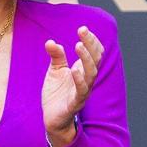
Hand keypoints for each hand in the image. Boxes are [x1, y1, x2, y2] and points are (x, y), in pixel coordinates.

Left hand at [41, 25, 102, 146]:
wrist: (52, 118)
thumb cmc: (57, 94)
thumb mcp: (55, 71)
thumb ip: (56, 56)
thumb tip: (51, 41)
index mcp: (83, 70)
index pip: (94, 52)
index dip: (91, 40)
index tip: (83, 28)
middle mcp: (86, 79)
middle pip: (95, 59)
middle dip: (90, 44)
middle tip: (82, 31)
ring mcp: (82, 91)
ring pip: (91, 74)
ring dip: (86, 59)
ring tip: (79, 46)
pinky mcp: (75, 103)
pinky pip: (81, 91)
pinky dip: (79, 80)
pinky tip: (74, 70)